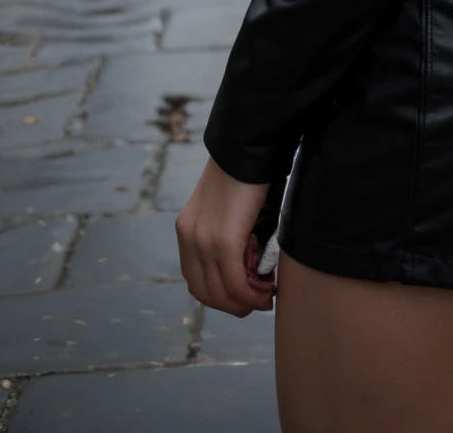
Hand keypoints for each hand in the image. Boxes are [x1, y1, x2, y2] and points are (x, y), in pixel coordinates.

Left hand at [177, 157, 273, 316]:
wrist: (247, 146)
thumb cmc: (245, 171)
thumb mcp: (226, 206)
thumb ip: (226, 231)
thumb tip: (247, 258)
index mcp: (187, 229)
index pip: (195, 279)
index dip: (219, 296)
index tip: (242, 296)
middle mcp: (189, 238)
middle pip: (204, 292)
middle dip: (231, 305)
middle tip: (256, 304)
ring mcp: (203, 241)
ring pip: (219, 292)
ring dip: (242, 304)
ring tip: (264, 300)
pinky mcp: (223, 241)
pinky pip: (235, 282)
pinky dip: (250, 295)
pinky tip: (265, 293)